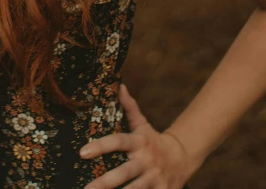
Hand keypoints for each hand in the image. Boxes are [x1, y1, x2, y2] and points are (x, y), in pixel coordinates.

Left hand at [79, 84, 199, 188]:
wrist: (183, 158)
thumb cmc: (154, 141)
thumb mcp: (143, 124)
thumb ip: (129, 108)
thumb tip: (119, 86)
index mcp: (139, 142)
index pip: (118, 142)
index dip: (101, 146)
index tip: (82, 152)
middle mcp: (146, 161)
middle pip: (124, 172)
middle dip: (105, 182)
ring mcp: (154, 178)